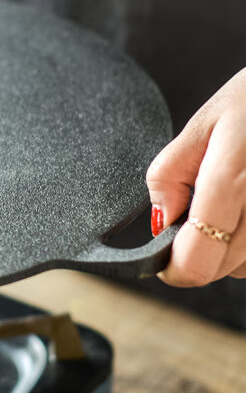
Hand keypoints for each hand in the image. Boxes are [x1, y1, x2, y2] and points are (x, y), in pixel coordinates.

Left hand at [147, 69, 245, 286]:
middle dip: (198, 255)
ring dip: (228, 253)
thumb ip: (170, 173)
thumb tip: (160, 222)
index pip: (198, 258)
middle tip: (194, 219)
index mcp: (231, 179)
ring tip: (228, 207)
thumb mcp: (204, 124)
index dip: (174, 268)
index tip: (163, 260)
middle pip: (222, 268)